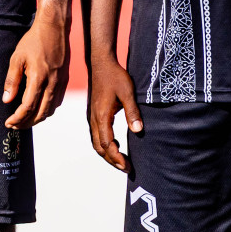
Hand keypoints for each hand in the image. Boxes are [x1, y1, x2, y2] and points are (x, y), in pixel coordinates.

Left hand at [3, 8, 68, 128]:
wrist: (54, 28)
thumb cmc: (33, 41)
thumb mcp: (17, 58)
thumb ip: (12, 80)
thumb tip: (6, 100)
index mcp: (39, 78)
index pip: (27, 107)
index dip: (17, 118)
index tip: (8, 123)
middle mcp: (52, 84)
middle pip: (40, 114)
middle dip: (26, 123)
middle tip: (14, 125)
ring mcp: (61, 83)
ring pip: (50, 111)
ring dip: (37, 118)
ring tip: (24, 119)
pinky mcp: (65, 81)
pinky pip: (56, 102)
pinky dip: (46, 110)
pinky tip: (38, 108)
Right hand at [87, 55, 141, 170]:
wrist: (102, 63)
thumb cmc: (115, 76)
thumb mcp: (128, 93)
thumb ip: (132, 112)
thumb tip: (138, 130)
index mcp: (101, 116)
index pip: (106, 143)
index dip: (116, 157)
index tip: (127, 166)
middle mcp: (93, 118)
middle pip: (99, 147)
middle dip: (112, 160)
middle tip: (127, 168)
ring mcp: (92, 116)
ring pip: (96, 142)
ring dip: (108, 153)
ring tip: (122, 160)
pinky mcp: (94, 113)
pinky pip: (96, 135)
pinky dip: (104, 144)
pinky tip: (116, 144)